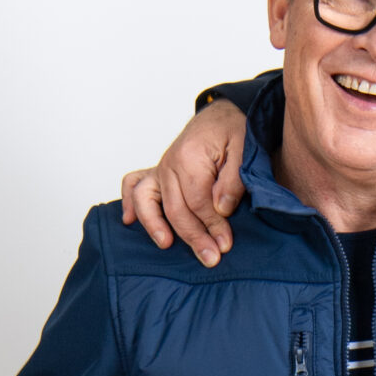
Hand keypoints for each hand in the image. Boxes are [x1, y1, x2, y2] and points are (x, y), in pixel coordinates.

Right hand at [120, 100, 247, 266]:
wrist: (220, 118)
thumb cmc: (234, 133)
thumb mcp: (245, 151)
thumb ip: (234, 180)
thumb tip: (221, 209)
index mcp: (190, 156)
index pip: (198, 201)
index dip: (213, 226)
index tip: (226, 244)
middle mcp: (169, 163)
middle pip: (175, 207)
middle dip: (193, 236)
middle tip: (211, 258)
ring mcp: (160, 169)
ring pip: (147, 200)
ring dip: (154, 225)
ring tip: (166, 244)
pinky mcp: (157, 173)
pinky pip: (133, 185)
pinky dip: (130, 203)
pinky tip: (129, 221)